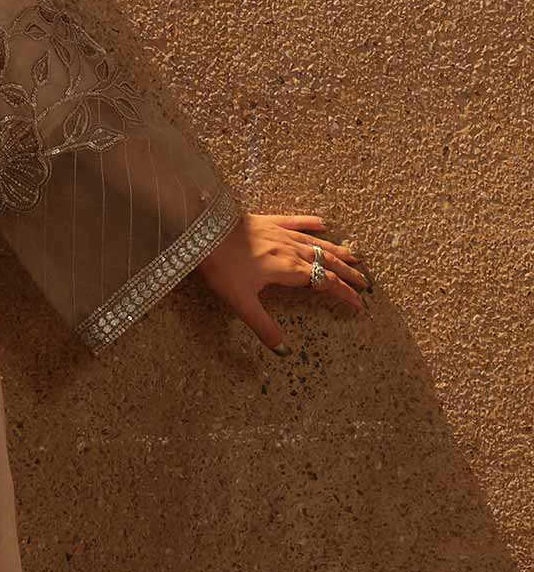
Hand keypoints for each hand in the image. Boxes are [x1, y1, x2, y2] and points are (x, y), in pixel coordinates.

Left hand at [196, 210, 368, 353]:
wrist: (204, 232)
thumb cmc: (222, 267)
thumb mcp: (242, 302)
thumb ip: (263, 326)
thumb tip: (281, 350)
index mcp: (289, 270)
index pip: (326, 283)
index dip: (344, 294)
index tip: (360, 303)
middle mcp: (291, 250)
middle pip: (328, 262)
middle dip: (349, 273)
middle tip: (366, 281)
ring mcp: (281, 233)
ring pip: (316, 243)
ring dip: (337, 250)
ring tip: (355, 255)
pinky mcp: (268, 221)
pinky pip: (296, 221)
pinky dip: (311, 223)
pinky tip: (323, 222)